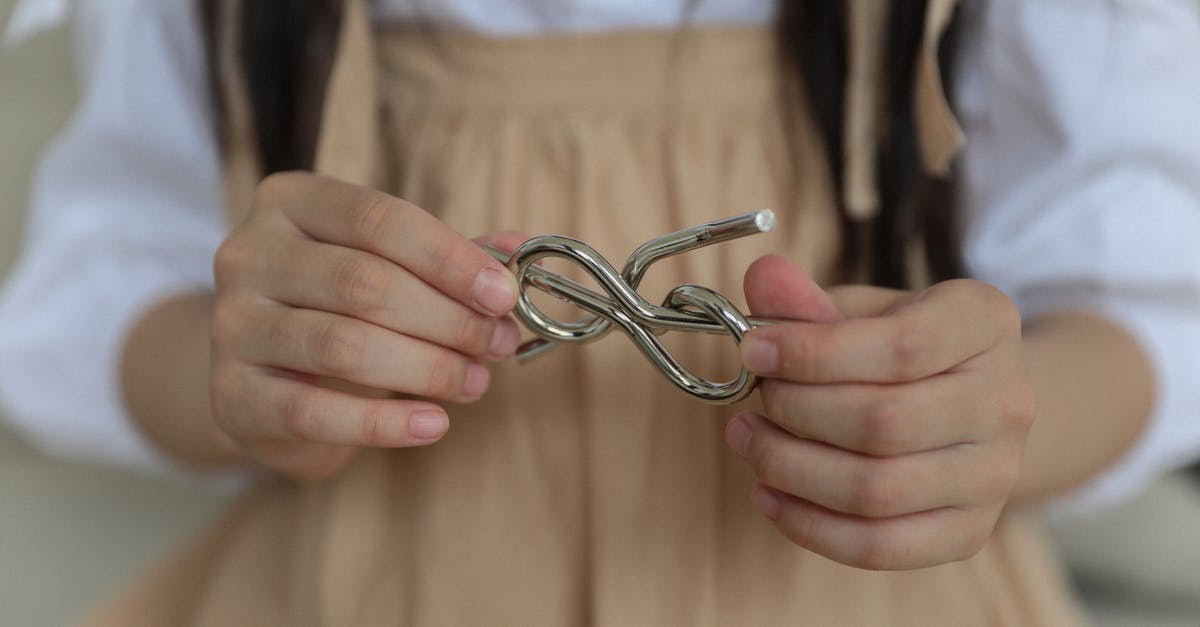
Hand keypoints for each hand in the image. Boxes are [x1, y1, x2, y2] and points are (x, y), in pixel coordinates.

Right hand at [210, 172, 524, 478]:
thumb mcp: (392, 269)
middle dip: (447, 318)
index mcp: (291, 203)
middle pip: (363, 282)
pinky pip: (314, 412)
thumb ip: (451, 257)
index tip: (502, 295)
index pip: (378, 218)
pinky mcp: (230, 396)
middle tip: (496, 345)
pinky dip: (384, 423)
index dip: (448, 258)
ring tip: (473, 383)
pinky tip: (433, 424)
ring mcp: (231, 326)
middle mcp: (248, 254)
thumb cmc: (339, 310)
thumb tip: (521, 248)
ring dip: (426, 367)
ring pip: (342, 345)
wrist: (262, 382)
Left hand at [725, 255, 1033, 569]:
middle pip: (885, 423)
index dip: (814, 354)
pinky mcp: (969, 532)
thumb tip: (762, 277)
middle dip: (796, 413)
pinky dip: (809, 526)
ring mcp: (996, 475)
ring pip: (876, 490)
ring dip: (791, 469)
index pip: (903, 347)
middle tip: (753, 400)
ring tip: (749, 440)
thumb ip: (807, 299)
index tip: (753, 351)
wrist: (968, 403)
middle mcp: (1008, 400)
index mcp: (986, 322)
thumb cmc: (898, 347)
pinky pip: (879, 546)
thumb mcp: (860, 308)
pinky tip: (768, 494)